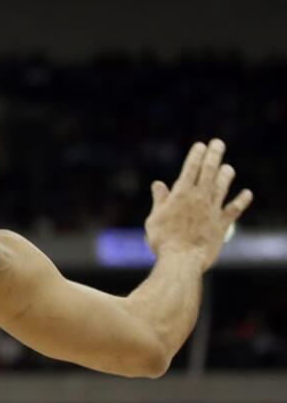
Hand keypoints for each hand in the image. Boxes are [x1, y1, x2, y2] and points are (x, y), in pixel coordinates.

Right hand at [145, 139, 252, 268]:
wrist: (182, 259)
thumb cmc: (163, 240)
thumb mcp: (154, 218)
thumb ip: (159, 200)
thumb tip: (158, 184)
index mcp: (180, 194)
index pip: (190, 169)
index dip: (196, 155)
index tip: (200, 145)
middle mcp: (199, 198)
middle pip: (208, 172)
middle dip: (214, 156)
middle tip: (218, 143)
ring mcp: (212, 210)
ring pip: (221, 187)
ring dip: (226, 175)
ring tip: (229, 167)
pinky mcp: (222, 224)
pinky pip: (234, 209)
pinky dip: (241, 200)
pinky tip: (247, 193)